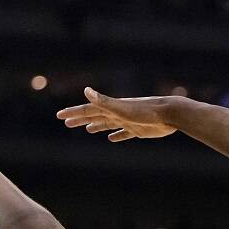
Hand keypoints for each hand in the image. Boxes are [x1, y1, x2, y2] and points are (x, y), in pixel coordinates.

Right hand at [55, 88, 176, 141]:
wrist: (169, 114)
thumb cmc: (145, 111)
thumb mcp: (121, 107)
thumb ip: (104, 101)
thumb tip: (86, 90)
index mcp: (111, 108)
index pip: (87, 109)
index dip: (73, 112)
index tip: (59, 115)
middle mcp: (117, 113)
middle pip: (95, 116)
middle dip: (80, 119)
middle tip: (66, 123)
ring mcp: (128, 121)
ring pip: (108, 124)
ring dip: (96, 126)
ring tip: (87, 129)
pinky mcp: (138, 129)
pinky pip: (124, 134)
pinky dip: (117, 136)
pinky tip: (112, 139)